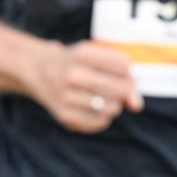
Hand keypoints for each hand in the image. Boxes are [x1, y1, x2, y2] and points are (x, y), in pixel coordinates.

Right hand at [28, 40, 142, 133]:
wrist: (39, 71)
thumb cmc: (77, 63)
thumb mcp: (97, 56)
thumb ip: (124, 75)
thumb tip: (136, 105)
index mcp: (83, 53)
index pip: (124, 66)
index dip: (128, 72)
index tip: (119, 72)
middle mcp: (73, 75)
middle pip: (120, 89)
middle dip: (124, 91)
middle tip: (114, 88)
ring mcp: (67, 97)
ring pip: (113, 108)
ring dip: (113, 105)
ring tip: (101, 97)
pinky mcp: (65, 115)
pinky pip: (100, 122)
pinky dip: (103, 117)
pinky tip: (93, 108)